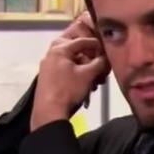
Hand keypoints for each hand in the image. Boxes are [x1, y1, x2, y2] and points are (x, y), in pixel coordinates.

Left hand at [31, 12, 110, 130]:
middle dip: (88, 55)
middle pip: (74, 49)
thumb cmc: (69, 89)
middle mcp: (51, 55)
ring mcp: (47, 67)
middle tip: (98, 60)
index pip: (81, 41)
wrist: (49, 112)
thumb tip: (106, 58)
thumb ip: (99, 63)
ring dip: (84, 67)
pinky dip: (76, 74)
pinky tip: (86, 85)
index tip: (105, 48)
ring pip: (70, 61)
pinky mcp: (47, 78)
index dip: (95, 44)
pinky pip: (65, 70)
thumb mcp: (88, 75)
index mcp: (59, 49)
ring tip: (96, 79)